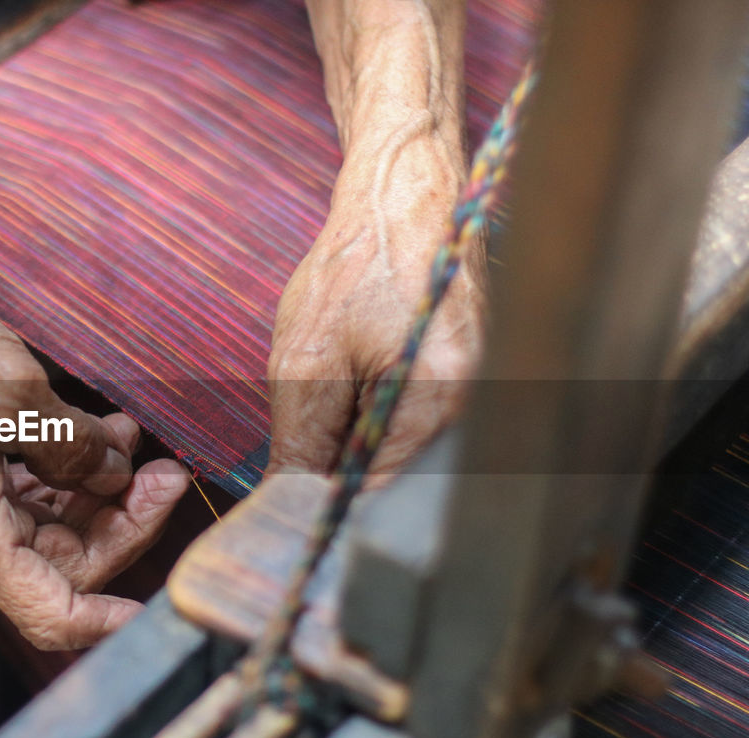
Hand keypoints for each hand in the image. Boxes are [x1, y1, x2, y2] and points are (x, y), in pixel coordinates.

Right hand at [0, 276, 188, 649]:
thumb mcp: (9, 393)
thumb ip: (73, 445)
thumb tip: (115, 475)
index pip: (50, 612)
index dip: (109, 622)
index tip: (161, 607)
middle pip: (65, 563)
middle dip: (124, 522)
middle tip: (168, 475)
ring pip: (52, 526)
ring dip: (101, 490)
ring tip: (138, 442)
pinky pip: (28, 492)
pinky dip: (67, 468)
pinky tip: (101, 431)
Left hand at [268, 129, 485, 475]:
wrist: (403, 197)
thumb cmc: (356, 265)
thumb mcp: (307, 361)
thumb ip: (302, 442)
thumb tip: (293, 505)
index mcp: (443, 403)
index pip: (383, 494)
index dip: (331, 503)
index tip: (290, 501)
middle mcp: (477, 407)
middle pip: (398, 477)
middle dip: (344, 468)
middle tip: (309, 432)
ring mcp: (481, 393)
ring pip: (403, 450)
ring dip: (359, 437)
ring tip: (339, 384)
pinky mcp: (472, 379)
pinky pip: (416, 421)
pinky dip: (378, 412)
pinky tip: (362, 374)